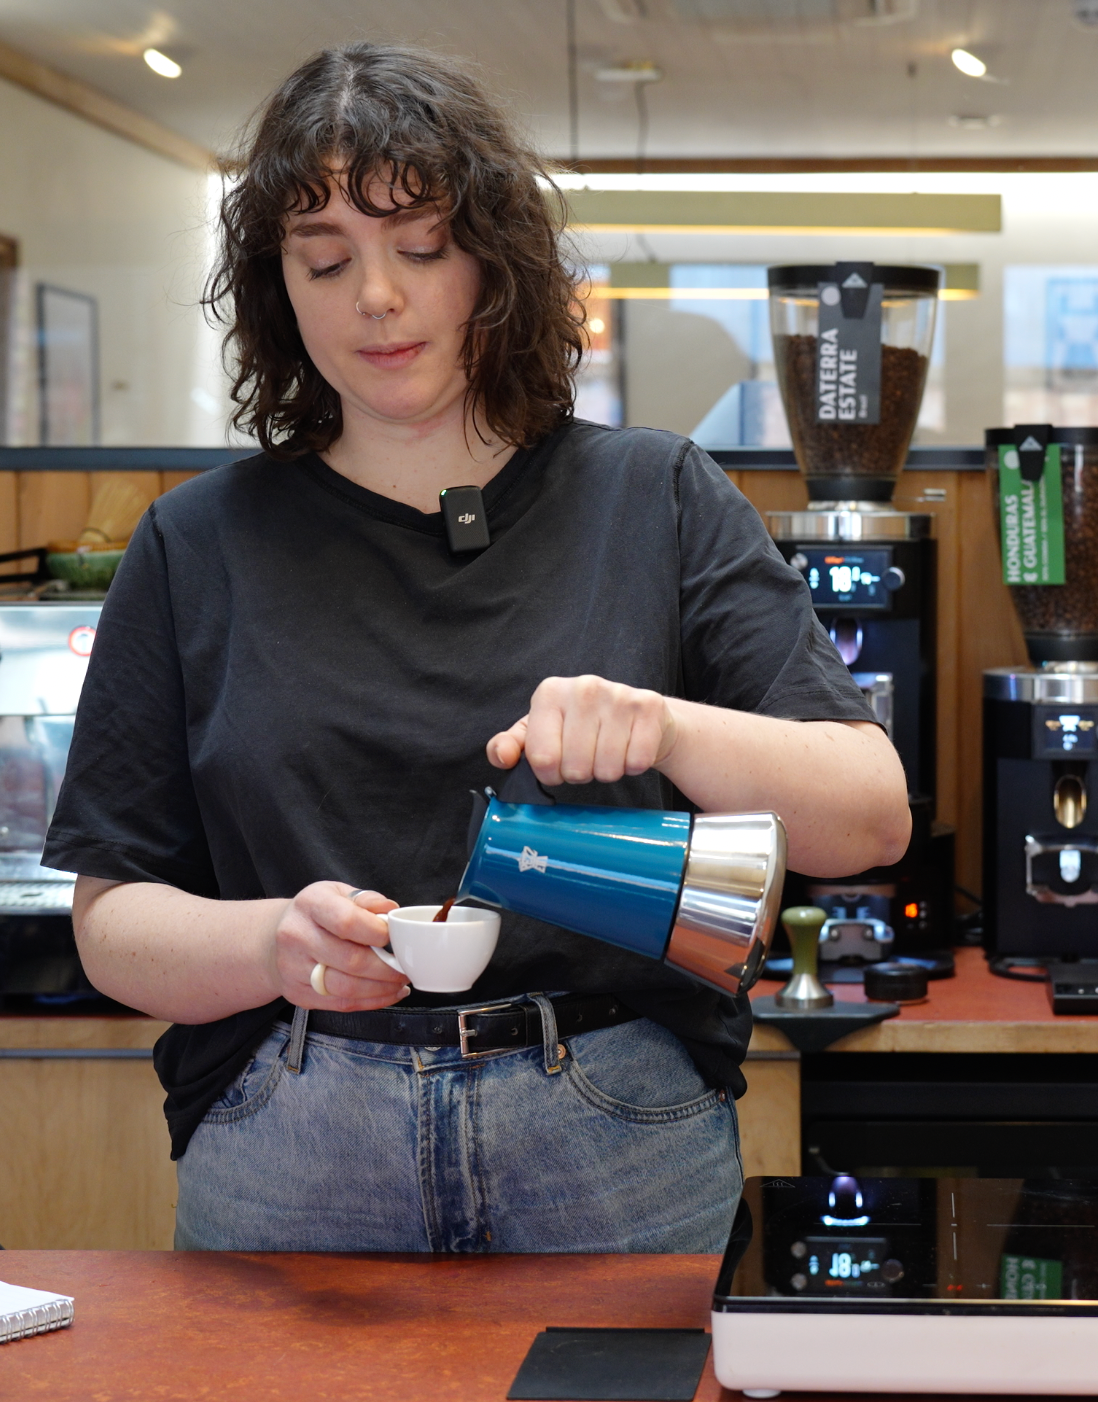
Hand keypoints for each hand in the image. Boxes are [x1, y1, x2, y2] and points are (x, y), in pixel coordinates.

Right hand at [269, 882, 408, 1011]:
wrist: (273, 939)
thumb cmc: (315, 914)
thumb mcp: (337, 893)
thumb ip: (366, 899)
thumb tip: (390, 910)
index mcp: (310, 905)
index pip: (347, 922)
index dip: (377, 933)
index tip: (395, 937)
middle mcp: (296, 937)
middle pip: (351, 960)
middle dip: (387, 968)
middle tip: (406, 967)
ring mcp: (294, 969)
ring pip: (346, 988)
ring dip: (381, 989)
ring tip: (399, 982)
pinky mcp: (298, 994)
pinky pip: (340, 1004)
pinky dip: (370, 1002)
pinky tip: (387, 993)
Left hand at [487, 675, 677, 785]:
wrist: (638, 715)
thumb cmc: (581, 727)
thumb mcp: (539, 732)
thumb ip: (510, 745)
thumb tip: (502, 756)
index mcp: (549, 692)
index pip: (541, 758)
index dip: (549, 774)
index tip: (557, 766)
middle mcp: (583, 687)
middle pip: (575, 768)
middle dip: (580, 774)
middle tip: (586, 759)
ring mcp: (618, 695)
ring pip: (607, 769)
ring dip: (607, 772)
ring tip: (607, 753)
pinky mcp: (648, 706)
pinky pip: (637, 762)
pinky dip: (633, 766)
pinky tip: (629, 749)